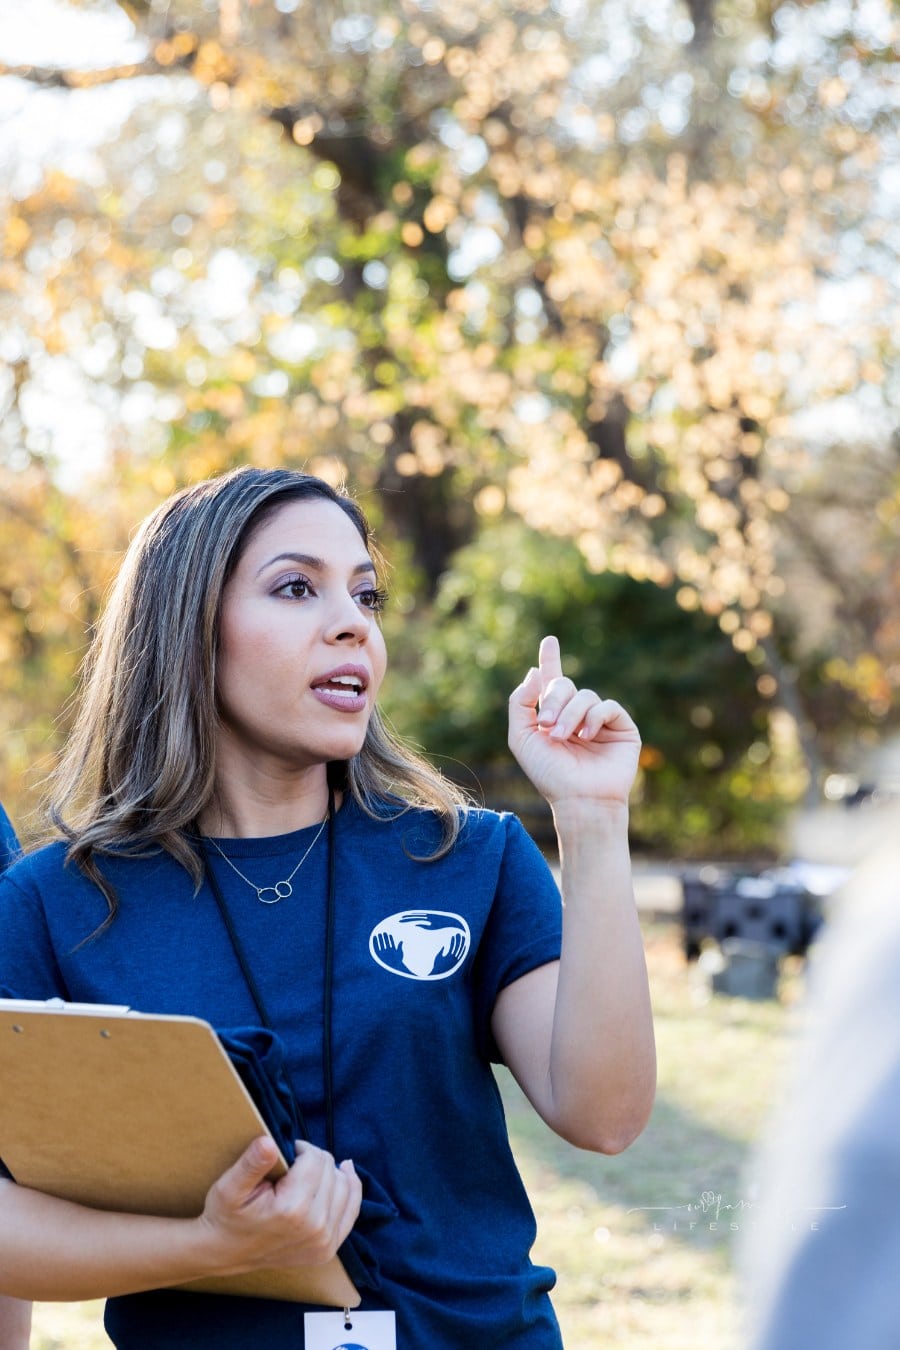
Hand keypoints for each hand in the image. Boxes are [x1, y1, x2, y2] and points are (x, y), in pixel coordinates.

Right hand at [196, 1136, 361, 1272]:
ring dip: (330, 1173)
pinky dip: (350, 1188)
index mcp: (292, 1210)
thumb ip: (252, 1163)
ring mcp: (324, 1242)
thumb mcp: (229, 1186)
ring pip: (345, 1186)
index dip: (300, 1148)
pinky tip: (344, 1172)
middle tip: (291, 1167)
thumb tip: (269, 1142)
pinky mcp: (328, 1250)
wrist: (225, 1253)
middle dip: (313, 1160)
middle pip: (331, 1170)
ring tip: (309, 1172)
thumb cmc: (227, 1216)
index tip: (286, 1154)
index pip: (314, 1159)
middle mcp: (314, 1228)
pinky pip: (351, 1209)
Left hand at [508, 635, 640, 808]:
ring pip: (584, 695)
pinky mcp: (621, 728)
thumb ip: (521, 702)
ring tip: (563, 738)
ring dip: (569, 715)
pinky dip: (593, 718)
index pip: (551, 681)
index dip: (550, 660)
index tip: (549, 640)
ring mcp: (600, 721)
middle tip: (546, 725)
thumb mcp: (522, 737)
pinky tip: (586, 737)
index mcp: (554, 716)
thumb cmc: (549, 774)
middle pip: (563, 685)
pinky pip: (606, 706)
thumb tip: (535, 672)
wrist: (578, 799)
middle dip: (552, 701)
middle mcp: (577, 716)